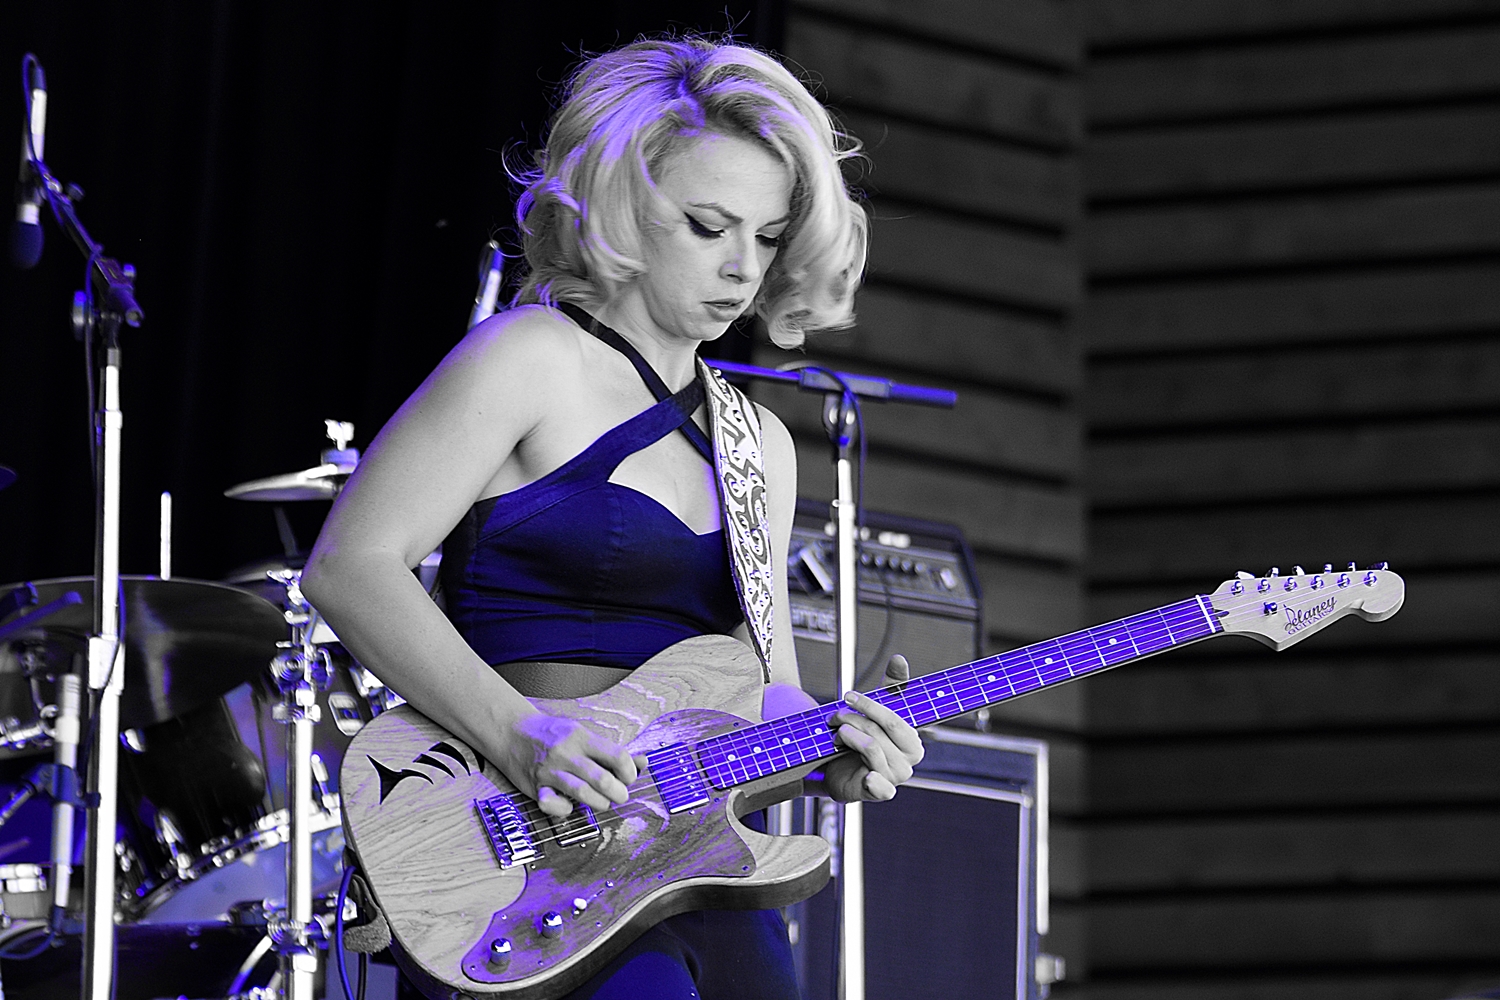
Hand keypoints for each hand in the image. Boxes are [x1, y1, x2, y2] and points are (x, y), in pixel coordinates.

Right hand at [494, 711, 642, 817]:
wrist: (512, 731)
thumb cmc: (553, 734)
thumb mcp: (583, 734)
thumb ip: (611, 751)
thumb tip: (643, 762)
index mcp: (582, 738)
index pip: (617, 756)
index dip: (630, 771)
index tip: (629, 777)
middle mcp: (566, 753)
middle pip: (602, 779)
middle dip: (619, 793)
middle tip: (621, 795)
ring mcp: (550, 771)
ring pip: (582, 793)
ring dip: (600, 803)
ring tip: (604, 803)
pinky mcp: (535, 787)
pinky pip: (553, 805)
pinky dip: (566, 810)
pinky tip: (571, 806)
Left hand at [820, 654, 923, 801]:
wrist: (840, 769)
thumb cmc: (862, 740)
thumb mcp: (875, 711)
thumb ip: (891, 687)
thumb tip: (899, 659)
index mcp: (912, 740)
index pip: (894, 718)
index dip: (870, 705)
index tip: (849, 696)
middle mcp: (908, 761)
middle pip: (879, 731)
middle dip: (853, 718)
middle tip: (835, 715)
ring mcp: (895, 777)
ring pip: (871, 747)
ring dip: (847, 736)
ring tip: (837, 734)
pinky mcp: (880, 792)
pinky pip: (880, 787)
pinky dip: (873, 782)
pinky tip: (867, 777)